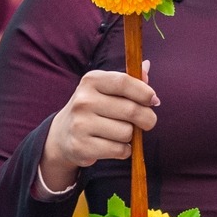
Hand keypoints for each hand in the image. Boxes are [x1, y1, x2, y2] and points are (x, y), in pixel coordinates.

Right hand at [38, 64, 156, 192]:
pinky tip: (113, 145)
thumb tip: (146, 66)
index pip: (125, 82)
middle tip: (147, 122)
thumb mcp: (106, 89)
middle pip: (132, 110)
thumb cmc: (94, 108)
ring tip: (120, 133)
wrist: (63, 134)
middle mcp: (83, 100)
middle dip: (147, 119)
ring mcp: (80, 124)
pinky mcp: (81, 147)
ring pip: (127, 133)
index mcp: (91, 80)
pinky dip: (124, 150)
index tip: (153, 101)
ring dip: (131, 136)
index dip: (145, 93)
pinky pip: (119, 150)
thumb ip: (129, 81)